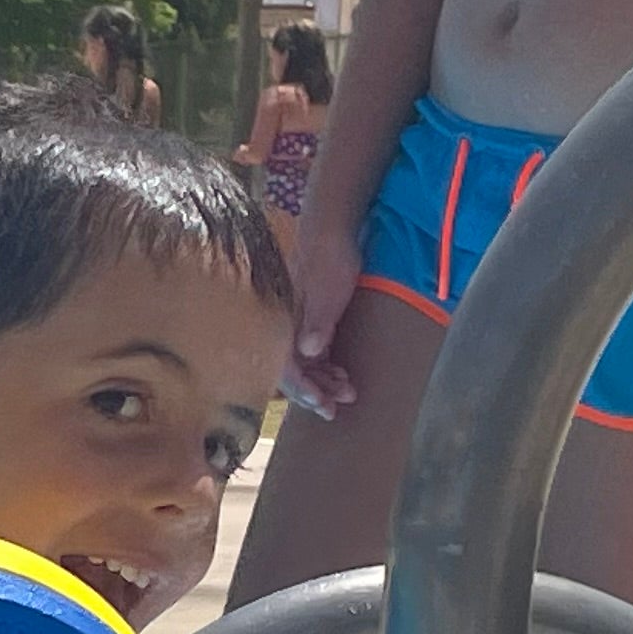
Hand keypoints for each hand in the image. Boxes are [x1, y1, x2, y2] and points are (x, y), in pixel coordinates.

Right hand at [279, 213, 368, 418]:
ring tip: (346, 391)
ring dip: (323, 381)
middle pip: (293, 372)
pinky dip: (326, 366)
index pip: (287, 369)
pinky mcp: (310, 317)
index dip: (305, 391)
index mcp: (286, 324)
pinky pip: (313, 352)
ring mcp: (298, 323)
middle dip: (316, 392)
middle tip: (339, 407)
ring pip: (305, 364)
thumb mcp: (328, 290)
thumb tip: (307, 352)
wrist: (333, 226)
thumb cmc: (330, 257)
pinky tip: (341, 372)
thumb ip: (317, 321)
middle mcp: (287, 327)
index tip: (325, 406)